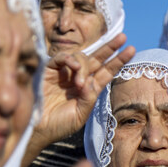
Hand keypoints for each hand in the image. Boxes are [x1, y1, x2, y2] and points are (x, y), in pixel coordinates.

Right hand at [22, 35, 135, 166]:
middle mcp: (78, 78)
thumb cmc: (58, 125)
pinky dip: (69, 60)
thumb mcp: (80, 115)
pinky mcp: (49, 70)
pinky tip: (74, 68)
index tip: (131, 50)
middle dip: (110, 48)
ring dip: (84, 67)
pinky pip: (61, 57)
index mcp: (88, 89)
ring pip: (81, 58)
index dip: (118, 61)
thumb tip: (91, 81)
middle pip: (97, 59)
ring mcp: (64, 73)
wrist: (36, 129)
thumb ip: (89, 98)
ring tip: (79, 84)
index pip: (106, 72)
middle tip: (123, 38)